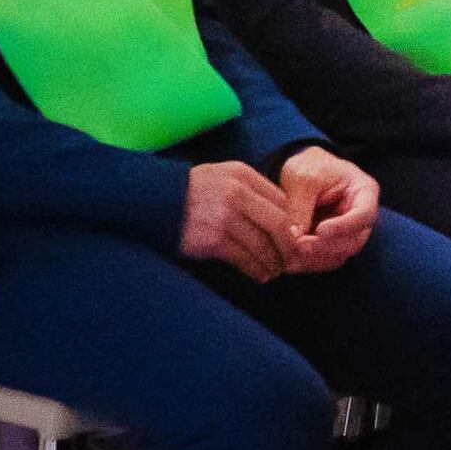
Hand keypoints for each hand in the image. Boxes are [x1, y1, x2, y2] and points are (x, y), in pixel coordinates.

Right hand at [177, 160, 304, 282]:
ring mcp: (224, 216)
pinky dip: (256, 269)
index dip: (292, 223)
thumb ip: (251, 190)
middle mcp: (236, 192)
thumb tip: (283, 219)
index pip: (281, 201)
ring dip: (273, 262)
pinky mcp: (213, 239)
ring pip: (263, 244)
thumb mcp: (223, 177)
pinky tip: (260, 275)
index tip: (295, 239)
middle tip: (291, 260)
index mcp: (242, 174)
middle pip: (278, 223)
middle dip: (289, 246)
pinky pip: (245, 258)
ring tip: (274, 271)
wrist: (155, 202)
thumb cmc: (194, 192)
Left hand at [277, 147, 381, 272]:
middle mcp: (361, 216)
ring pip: (340, 255)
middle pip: (354, 241)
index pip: (363, 215)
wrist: (304, 171)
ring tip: (291, 254)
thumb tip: (296, 236)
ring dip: (316, 258)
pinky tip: (291, 260)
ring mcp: (349, 233)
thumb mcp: (302, 177)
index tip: (320, 230)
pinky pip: (327, 260)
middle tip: (299, 244)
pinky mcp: (334, 245)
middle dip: (326, 246)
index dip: (343, 226)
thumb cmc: (309, 167)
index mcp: (364, 191)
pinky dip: (310, 263)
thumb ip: (300, 205)